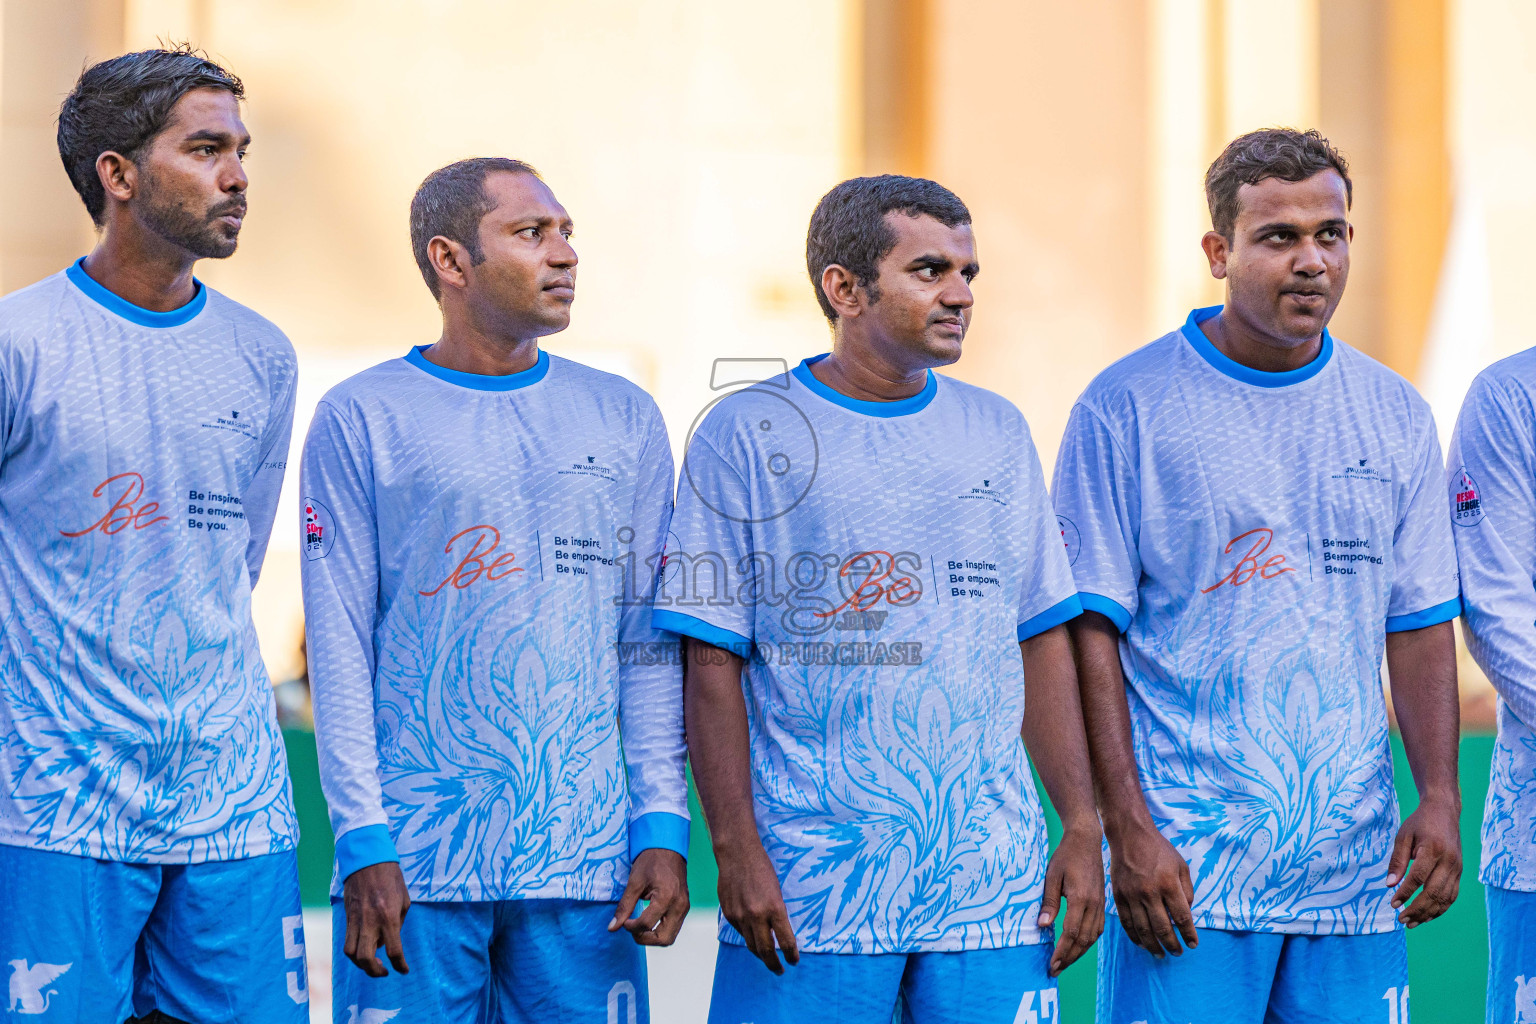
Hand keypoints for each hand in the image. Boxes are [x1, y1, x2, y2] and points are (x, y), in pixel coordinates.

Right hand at [343, 862, 410, 977]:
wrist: (367, 860)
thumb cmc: (391, 878)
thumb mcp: (404, 900)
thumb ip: (397, 923)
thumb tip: (387, 941)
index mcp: (389, 917)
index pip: (393, 950)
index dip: (399, 965)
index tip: (403, 970)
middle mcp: (370, 922)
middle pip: (366, 958)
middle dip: (375, 971)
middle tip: (384, 971)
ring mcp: (356, 920)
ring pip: (351, 954)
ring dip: (361, 964)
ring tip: (372, 963)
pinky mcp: (347, 917)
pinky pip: (347, 941)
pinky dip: (354, 951)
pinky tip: (364, 947)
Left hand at [609, 849, 689, 945]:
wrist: (667, 848)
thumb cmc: (650, 862)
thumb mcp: (634, 882)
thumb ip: (624, 906)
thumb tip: (612, 927)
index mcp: (667, 897)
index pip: (646, 924)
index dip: (631, 927)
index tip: (623, 921)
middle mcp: (679, 905)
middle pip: (664, 939)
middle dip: (644, 939)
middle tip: (632, 929)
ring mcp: (684, 908)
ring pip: (670, 937)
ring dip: (653, 937)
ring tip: (639, 927)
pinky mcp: (684, 908)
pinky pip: (673, 928)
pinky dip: (660, 930)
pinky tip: (649, 921)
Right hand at [716, 838, 798, 974]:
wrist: (737, 854)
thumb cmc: (762, 869)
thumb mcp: (776, 892)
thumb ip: (775, 914)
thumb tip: (777, 934)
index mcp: (774, 908)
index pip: (786, 941)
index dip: (791, 955)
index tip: (794, 961)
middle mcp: (757, 915)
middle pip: (766, 951)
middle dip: (774, 964)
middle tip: (780, 970)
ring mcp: (740, 916)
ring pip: (751, 945)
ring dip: (760, 955)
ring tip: (767, 959)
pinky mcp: (728, 914)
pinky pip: (740, 932)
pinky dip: (748, 937)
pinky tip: (753, 936)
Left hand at [1039, 822, 1105, 975]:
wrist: (1086, 841)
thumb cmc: (1065, 856)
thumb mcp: (1051, 875)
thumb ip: (1048, 902)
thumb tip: (1043, 926)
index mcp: (1080, 898)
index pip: (1071, 933)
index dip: (1062, 952)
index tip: (1052, 965)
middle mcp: (1093, 905)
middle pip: (1083, 940)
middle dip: (1069, 958)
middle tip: (1055, 970)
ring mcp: (1100, 904)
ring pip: (1092, 937)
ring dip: (1079, 953)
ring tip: (1065, 963)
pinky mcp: (1102, 903)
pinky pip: (1098, 929)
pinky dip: (1088, 942)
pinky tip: (1079, 947)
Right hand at [1107, 821, 1196, 957]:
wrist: (1130, 835)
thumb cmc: (1159, 850)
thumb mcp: (1181, 865)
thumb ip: (1187, 890)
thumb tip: (1186, 913)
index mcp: (1168, 884)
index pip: (1182, 917)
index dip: (1189, 934)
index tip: (1193, 945)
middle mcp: (1150, 892)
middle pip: (1163, 928)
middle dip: (1172, 945)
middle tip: (1178, 953)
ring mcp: (1132, 895)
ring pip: (1143, 929)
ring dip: (1153, 946)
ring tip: (1161, 954)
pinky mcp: (1118, 896)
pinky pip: (1126, 922)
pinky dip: (1134, 936)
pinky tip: (1142, 943)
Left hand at [1388, 796, 1461, 926]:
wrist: (1444, 812)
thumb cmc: (1420, 823)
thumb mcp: (1403, 836)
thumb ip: (1397, 860)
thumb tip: (1389, 884)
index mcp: (1433, 850)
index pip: (1418, 877)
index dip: (1405, 893)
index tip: (1393, 903)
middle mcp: (1449, 861)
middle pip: (1434, 892)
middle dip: (1417, 909)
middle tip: (1401, 919)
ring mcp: (1457, 868)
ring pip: (1445, 898)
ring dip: (1428, 913)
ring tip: (1411, 923)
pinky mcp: (1460, 873)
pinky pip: (1452, 896)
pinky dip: (1440, 908)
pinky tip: (1427, 916)